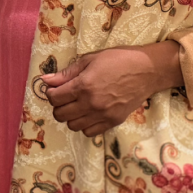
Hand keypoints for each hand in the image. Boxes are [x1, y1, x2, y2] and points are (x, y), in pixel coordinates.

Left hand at [41, 42, 181, 136]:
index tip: (56, 88)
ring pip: (73, 126)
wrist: (146, 70)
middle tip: (65, 96)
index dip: (51, 93)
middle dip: (59, 105)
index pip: (54, 98)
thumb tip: (45, 80)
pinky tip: (89, 113)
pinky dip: (85, 125)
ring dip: (70, 116)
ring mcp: (102, 115)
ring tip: (77, 105)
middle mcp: (91, 104)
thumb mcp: (89, 59)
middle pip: (60, 114)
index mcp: (83, 86)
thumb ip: (67, 73)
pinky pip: (89, 132)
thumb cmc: (118, 59)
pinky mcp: (113, 122)